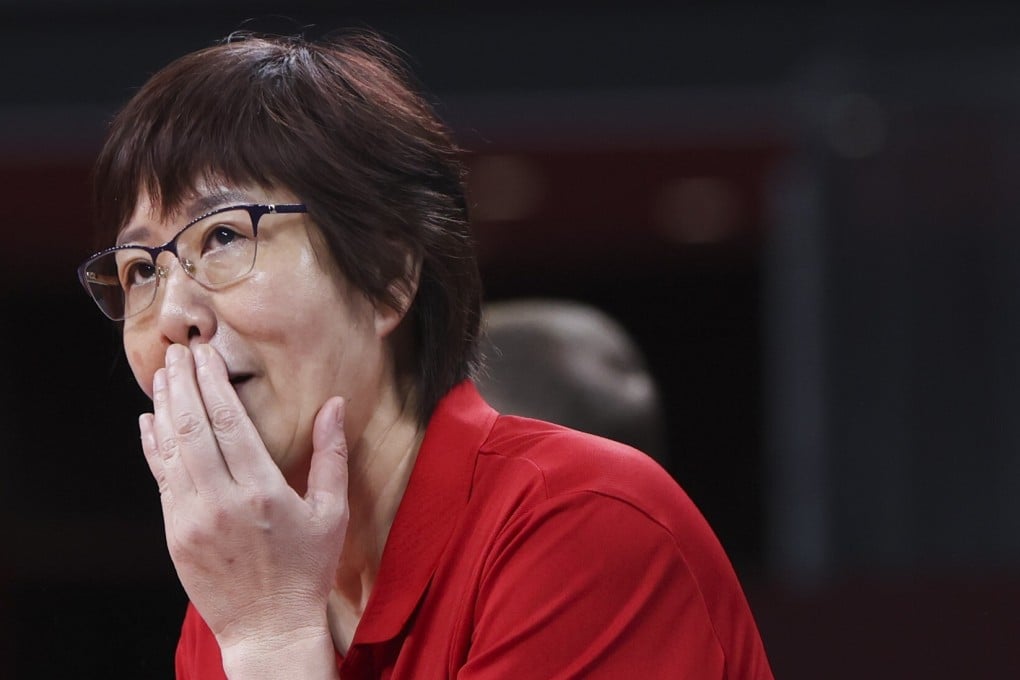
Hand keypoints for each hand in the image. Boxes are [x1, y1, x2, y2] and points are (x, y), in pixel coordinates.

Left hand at [138, 343, 348, 664]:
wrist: (269, 628)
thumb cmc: (307, 570)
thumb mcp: (332, 513)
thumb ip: (330, 455)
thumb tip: (334, 405)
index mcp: (263, 490)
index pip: (231, 422)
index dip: (214, 382)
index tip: (205, 353)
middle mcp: (222, 501)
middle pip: (194, 427)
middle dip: (184, 384)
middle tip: (178, 352)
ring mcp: (193, 519)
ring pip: (171, 450)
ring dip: (165, 408)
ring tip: (162, 375)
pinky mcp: (175, 536)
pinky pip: (160, 480)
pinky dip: (153, 447)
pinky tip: (150, 422)